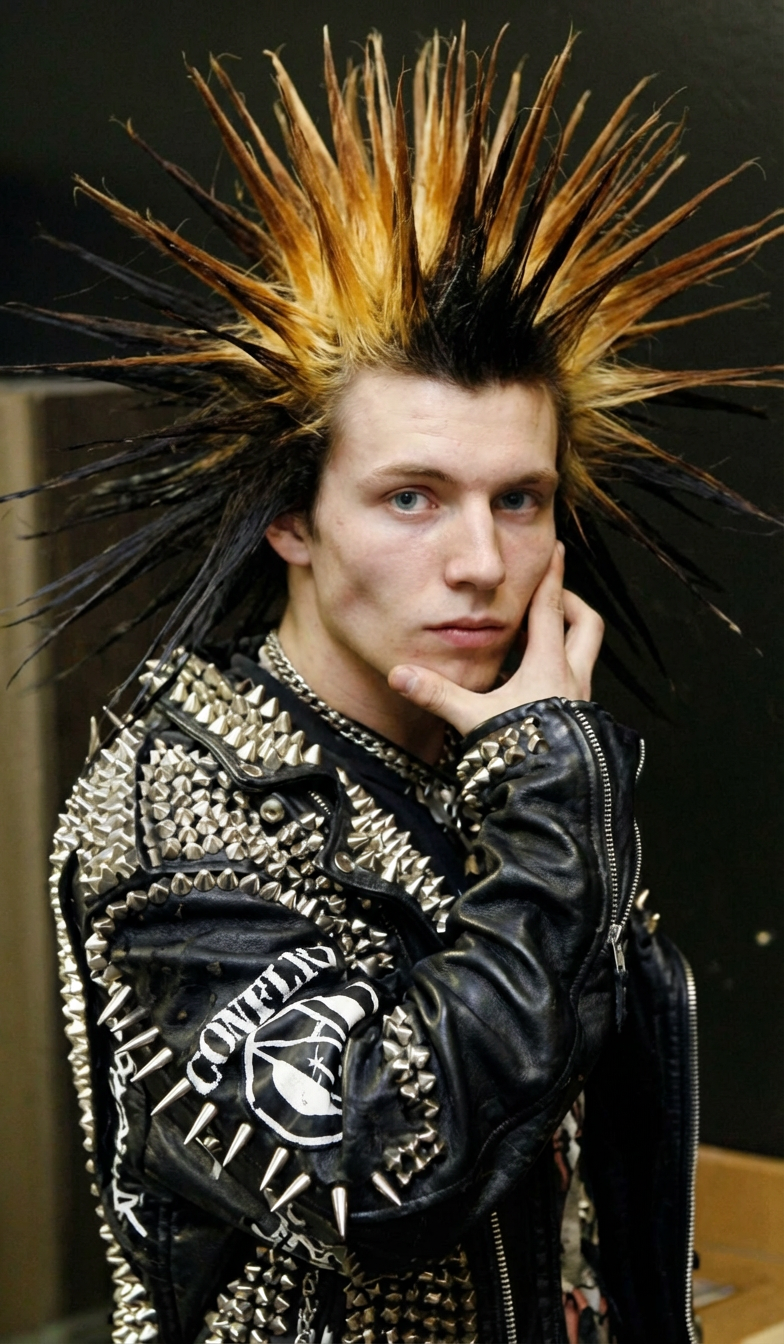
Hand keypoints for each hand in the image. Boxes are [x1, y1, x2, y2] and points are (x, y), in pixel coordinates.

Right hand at [388, 543, 603, 735]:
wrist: (553, 795)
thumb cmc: (521, 754)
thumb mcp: (473, 719)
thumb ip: (438, 694)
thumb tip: (399, 674)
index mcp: (548, 666)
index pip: (550, 609)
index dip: (551, 577)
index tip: (557, 550)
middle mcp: (572, 679)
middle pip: (586, 625)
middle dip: (571, 604)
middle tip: (550, 597)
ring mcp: (580, 701)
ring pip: (584, 655)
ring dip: (566, 638)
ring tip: (537, 636)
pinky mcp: (580, 721)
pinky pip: (574, 683)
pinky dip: (559, 671)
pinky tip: (535, 684)